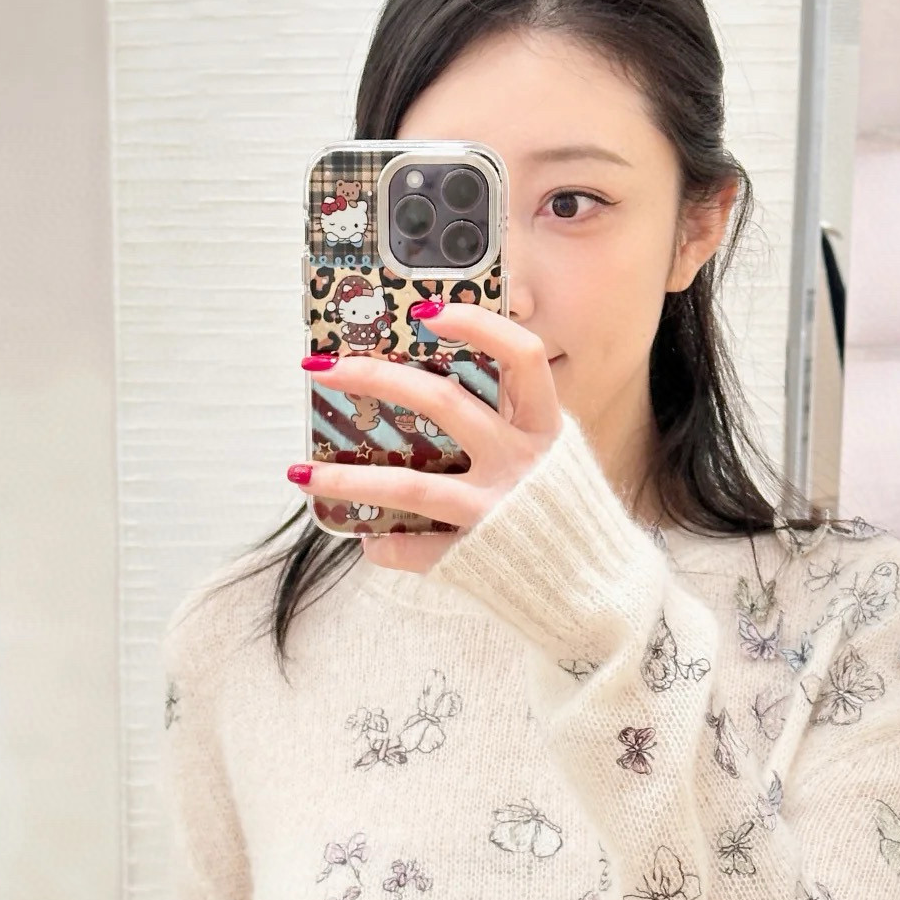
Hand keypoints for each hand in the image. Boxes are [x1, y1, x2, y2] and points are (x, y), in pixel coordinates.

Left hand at [290, 302, 564, 573]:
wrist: (597, 588)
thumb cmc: (564, 515)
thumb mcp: (551, 458)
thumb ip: (510, 424)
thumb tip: (429, 392)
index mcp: (546, 426)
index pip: (522, 355)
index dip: (477, 325)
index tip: (426, 311)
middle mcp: (523, 461)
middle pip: (444, 404)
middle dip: (376, 378)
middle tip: (323, 369)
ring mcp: (498, 507)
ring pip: (410, 486)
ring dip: (348, 481)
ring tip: (302, 474)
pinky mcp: (478, 552)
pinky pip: (417, 549)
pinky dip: (386, 548)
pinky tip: (365, 541)